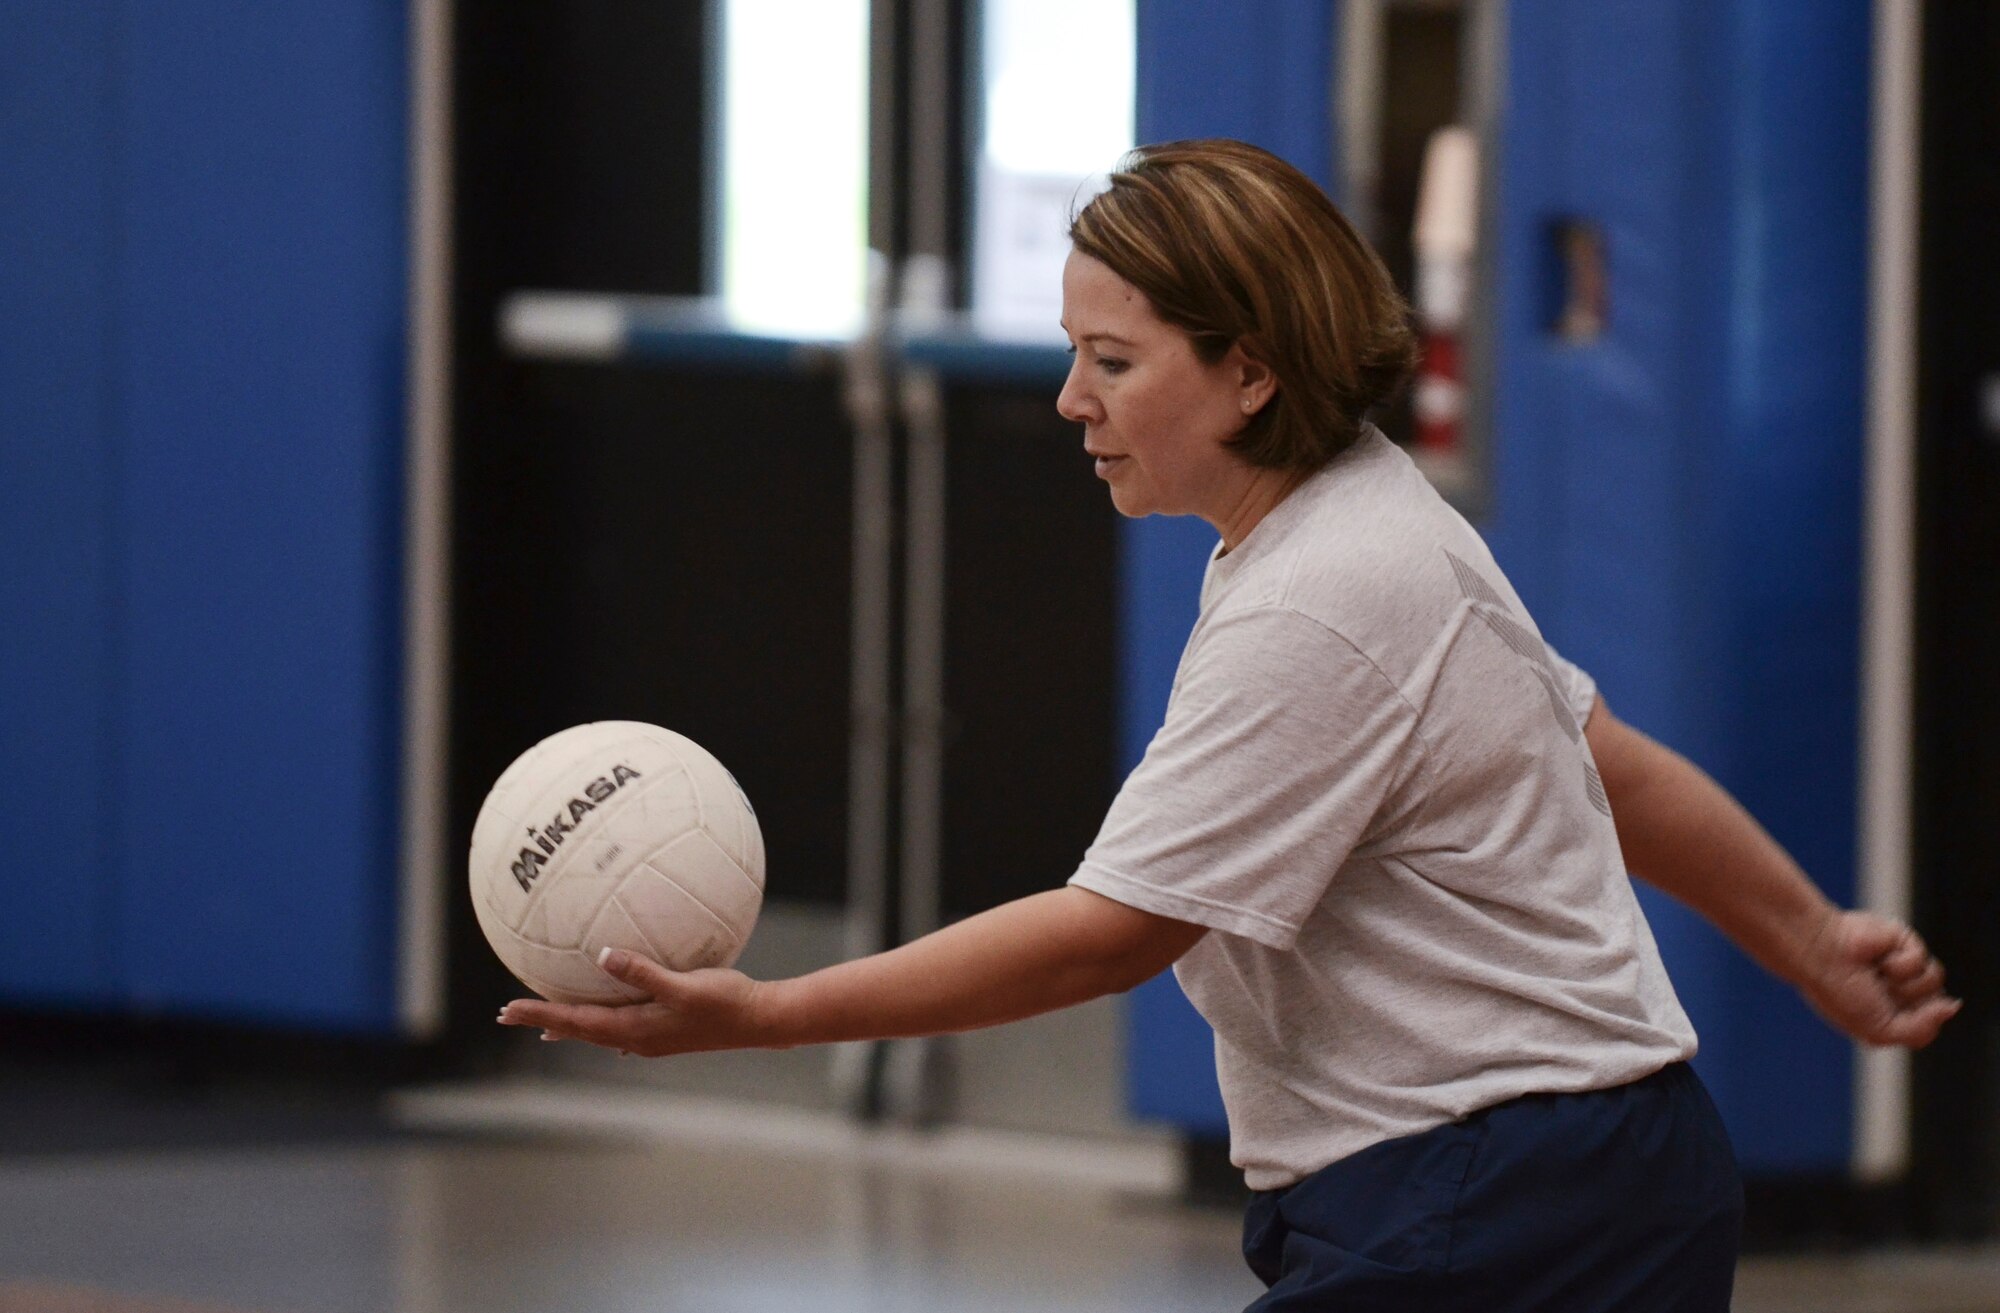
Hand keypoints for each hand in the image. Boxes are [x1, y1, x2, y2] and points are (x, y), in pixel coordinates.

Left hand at [496, 948, 771, 1057]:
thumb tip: (601, 956)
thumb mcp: (683, 985)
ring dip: (568, 1023)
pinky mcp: (665, 1031)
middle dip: (544, 1020)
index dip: (539, 1014)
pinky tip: (604, 1020)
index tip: (506, 1011)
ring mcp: (651, 1038)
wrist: (760, 1020)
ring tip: (545, 1022)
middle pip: (578, 1029)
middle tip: (508, 1014)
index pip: (574, 1022)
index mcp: (634, 1029)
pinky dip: (598, 1021)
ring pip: (597, 1030)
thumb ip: (642, 971)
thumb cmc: (725, 1001)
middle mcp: (636, 1039)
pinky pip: (619, 1026)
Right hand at [1796, 910, 1960, 1048]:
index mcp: (1886, 1013)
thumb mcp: (1882, 1030)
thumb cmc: (1840, 993)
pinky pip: (1924, 961)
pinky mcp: (1905, 940)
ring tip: (1877, 974)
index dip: (1913, 1026)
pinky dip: (1900, 964)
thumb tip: (1953, 1006)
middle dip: (1908, 1004)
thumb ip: (1922, 1029)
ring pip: (1934, 983)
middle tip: (1876, 993)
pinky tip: (1879, 957)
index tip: (1884, 1017)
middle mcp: (1896, 990)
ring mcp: (1902, 965)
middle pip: (1934, 1005)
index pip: (1926, 1028)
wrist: (1821, 954)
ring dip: (1905, 984)